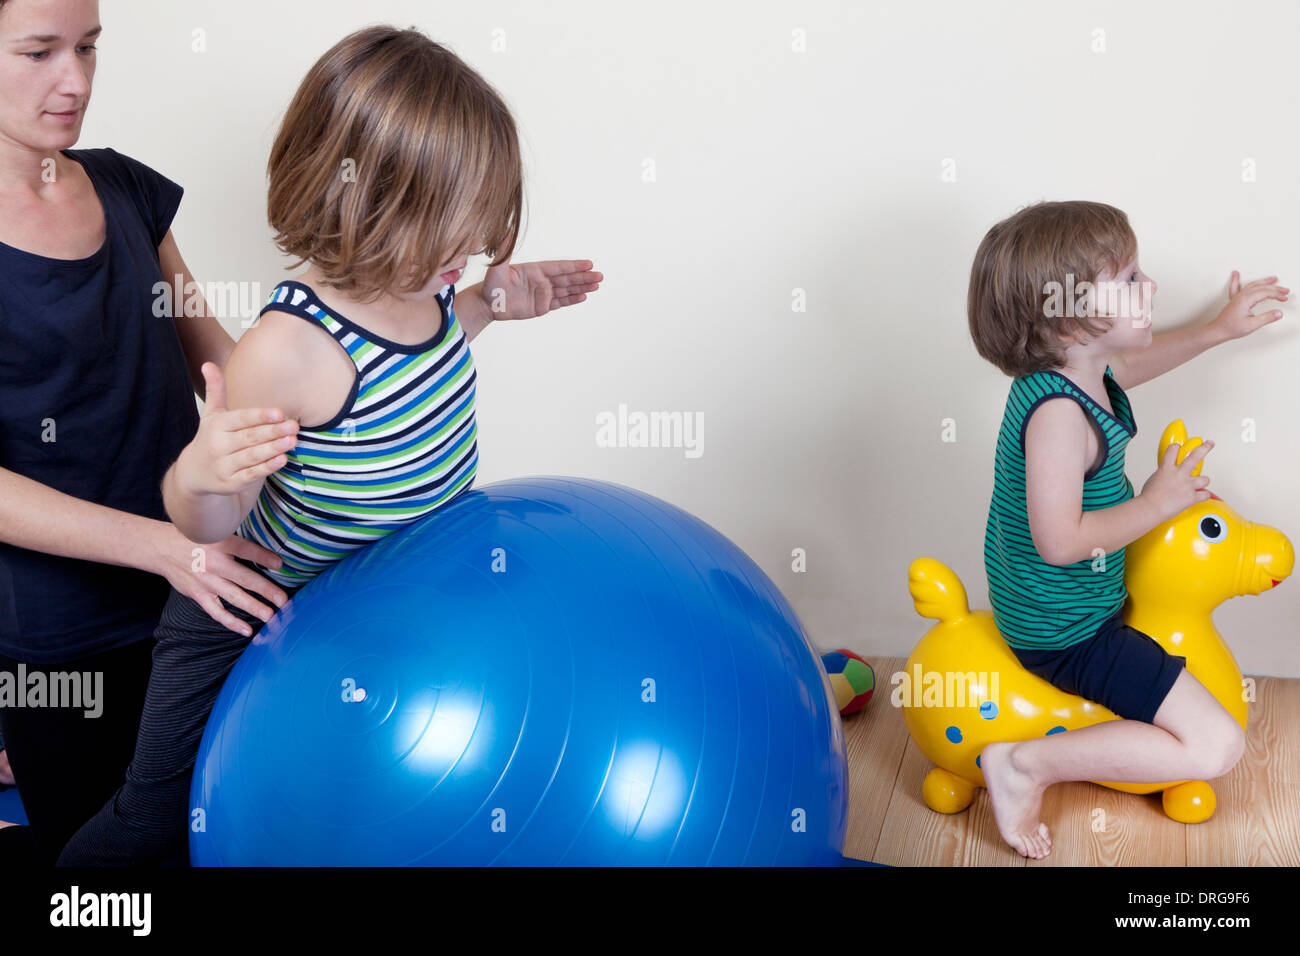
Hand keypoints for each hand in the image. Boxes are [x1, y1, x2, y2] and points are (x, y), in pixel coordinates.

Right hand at [149, 522, 289, 636]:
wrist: (161, 548)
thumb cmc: (195, 538)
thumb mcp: (215, 531)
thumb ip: (237, 542)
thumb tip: (265, 552)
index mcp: (220, 544)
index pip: (246, 550)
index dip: (264, 557)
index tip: (281, 564)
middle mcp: (214, 563)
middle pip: (245, 578)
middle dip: (266, 590)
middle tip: (284, 601)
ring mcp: (206, 581)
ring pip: (234, 597)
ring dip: (254, 607)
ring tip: (271, 617)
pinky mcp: (198, 594)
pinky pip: (217, 612)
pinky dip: (232, 622)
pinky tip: (247, 630)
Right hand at [173, 362, 298, 498]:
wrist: (193, 473)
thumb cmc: (211, 437)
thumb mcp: (211, 414)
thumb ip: (216, 390)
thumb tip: (208, 363)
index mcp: (217, 426)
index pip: (241, 419)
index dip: (260, 416)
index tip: (279, 413)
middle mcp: (218, 445)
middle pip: (249, 438)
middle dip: (273, 432)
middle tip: (294, 426)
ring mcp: (224, 466)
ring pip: (252, 456)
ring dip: (273, 449)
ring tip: (293, 441)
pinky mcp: (231, 483)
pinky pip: (251, 474)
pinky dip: (267, 468)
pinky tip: (283, 459)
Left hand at [477, 259, 602, 321]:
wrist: (487, 304)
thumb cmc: (491, 285)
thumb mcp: (497, 268)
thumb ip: (504, 251)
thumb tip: (506, 231)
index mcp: (535, 270)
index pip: (558, 267)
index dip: (573, 266)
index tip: (588, 264)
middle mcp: (541, 280)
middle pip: (567, 278)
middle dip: (583, 277)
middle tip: (600, 276)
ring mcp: (543, 294)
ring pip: (566, 290)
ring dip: (582, 287)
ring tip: (597, 285)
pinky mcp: (541, 307)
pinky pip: (560, 302)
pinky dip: (572, 300)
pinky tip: (584, 296)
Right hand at [1139, 440, 1213, 521]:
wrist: (1151, 508)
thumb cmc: (1149, 497)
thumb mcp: (1153, 479)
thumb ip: (1163, 475)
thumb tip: (1167, 478)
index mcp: (1167, 468)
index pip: (1173, 450)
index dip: (1176, 448)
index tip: (1179, 447)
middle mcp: (1179, 474)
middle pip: (1195, 456)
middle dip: (1204, 448)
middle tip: (1209, 443)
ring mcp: (1187, 485)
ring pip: (1205, 479)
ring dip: (1202, 481)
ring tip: (1199, 483)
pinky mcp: (1192, 497)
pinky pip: (1205, 495)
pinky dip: (1203, 496)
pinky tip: (1199, 496)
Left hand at [1208, 271, 1287, 341]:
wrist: (1217, 330)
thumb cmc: (1231, 328)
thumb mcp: (1252, 325)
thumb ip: (1266, 318)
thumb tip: (1279, 313)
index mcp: (1246, 300)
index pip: (1265, 293)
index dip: (1277, 294)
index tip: (1285, 297)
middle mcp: (1241, 296)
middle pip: (1261, 287)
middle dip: (1275, 288)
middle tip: (1285, 290)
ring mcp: (1237, 297)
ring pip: (1252, 285)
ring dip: (1263, 282)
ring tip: (1273, 279)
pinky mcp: (1234, 300)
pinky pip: (1236, 287)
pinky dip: (1236, 280)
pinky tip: (1235, 274)